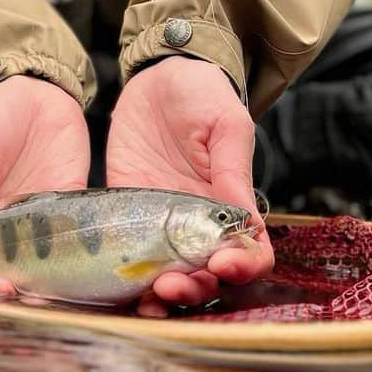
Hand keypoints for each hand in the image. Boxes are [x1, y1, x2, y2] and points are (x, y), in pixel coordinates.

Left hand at [106, 56, 272, 315]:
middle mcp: (199, 226)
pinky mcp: (126, 216)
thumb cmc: (203, 94)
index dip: (243, 267)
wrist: (158, 75)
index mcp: (232, 205)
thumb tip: (247, 222)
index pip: (250, 254)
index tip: (223, 264)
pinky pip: (129, 255)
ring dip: (163, 293)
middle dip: (195, 287)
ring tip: (150, 297)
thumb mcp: (224, 125)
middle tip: (173, 285)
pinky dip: (128, 279)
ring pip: (170, 275)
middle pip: (207, 276)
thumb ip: (232, 171)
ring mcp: (162, 225)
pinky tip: (121, 290)